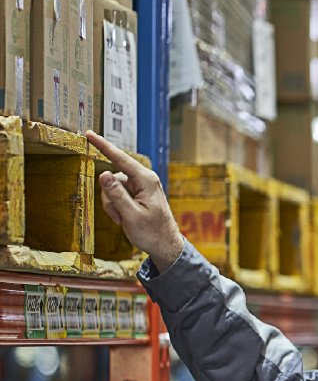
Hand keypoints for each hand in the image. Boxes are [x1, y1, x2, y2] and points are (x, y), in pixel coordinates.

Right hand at [85, 130, 184, 272]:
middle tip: (118, 216)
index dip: (103, 146)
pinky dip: (118, 207)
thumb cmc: (152, 233)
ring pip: (114, 188)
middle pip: (113, 178)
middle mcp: (144, 179)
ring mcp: (141, 186)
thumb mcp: (131, 215)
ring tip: (123, 219)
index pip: (120, 158)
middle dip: (110, 198)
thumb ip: (117, 195)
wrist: (165, 246)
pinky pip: (119, 194)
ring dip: (113, 205)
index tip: (90, 134)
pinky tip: (126, 218)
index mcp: (145, 180)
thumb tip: (103, 174)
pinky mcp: (138, 193)